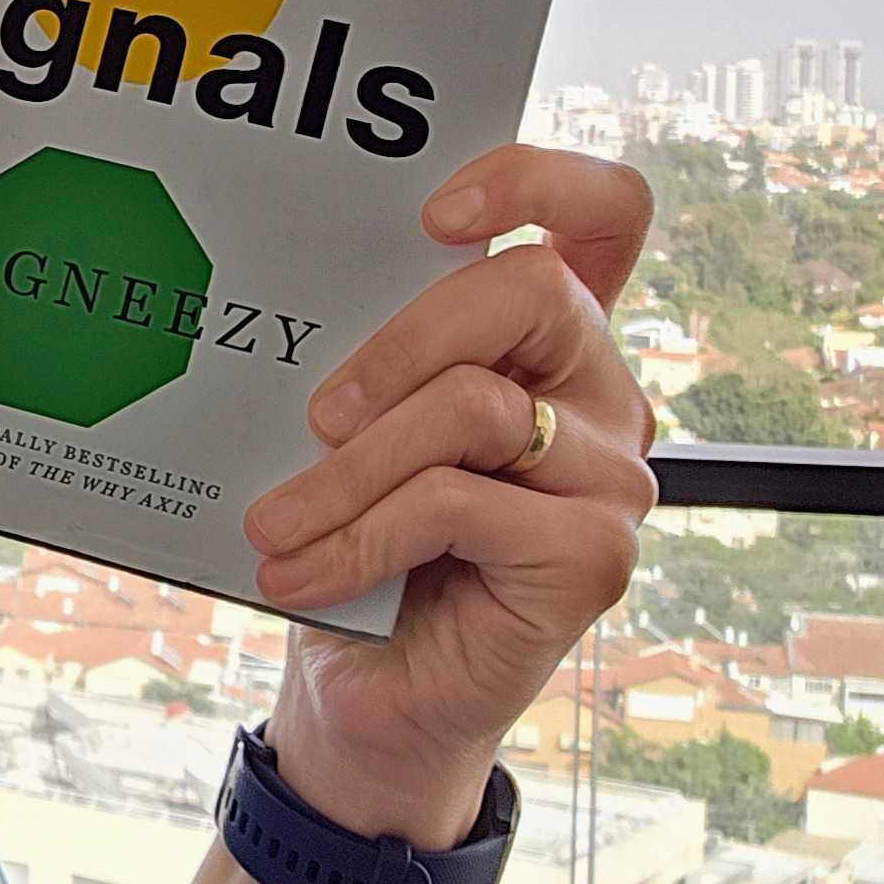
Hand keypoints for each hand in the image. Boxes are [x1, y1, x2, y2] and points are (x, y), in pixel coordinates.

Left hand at [238, 145, 658, 846]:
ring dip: (347, 469)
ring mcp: (611, 476)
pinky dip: (358, 536)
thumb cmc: (361, 550)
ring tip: (273, 522)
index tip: (431, 215)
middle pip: (534, 289)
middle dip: (403, 338)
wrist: (377, 702)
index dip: (533, 181)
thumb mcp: (357, 435)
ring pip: (473, 409)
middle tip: (316, 411)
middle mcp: (603, 394)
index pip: (604, 211)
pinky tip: (298, 571)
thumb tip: (283, 302)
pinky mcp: (594, 556)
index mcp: (552, 341)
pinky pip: (458, 504)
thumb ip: (370, 362)